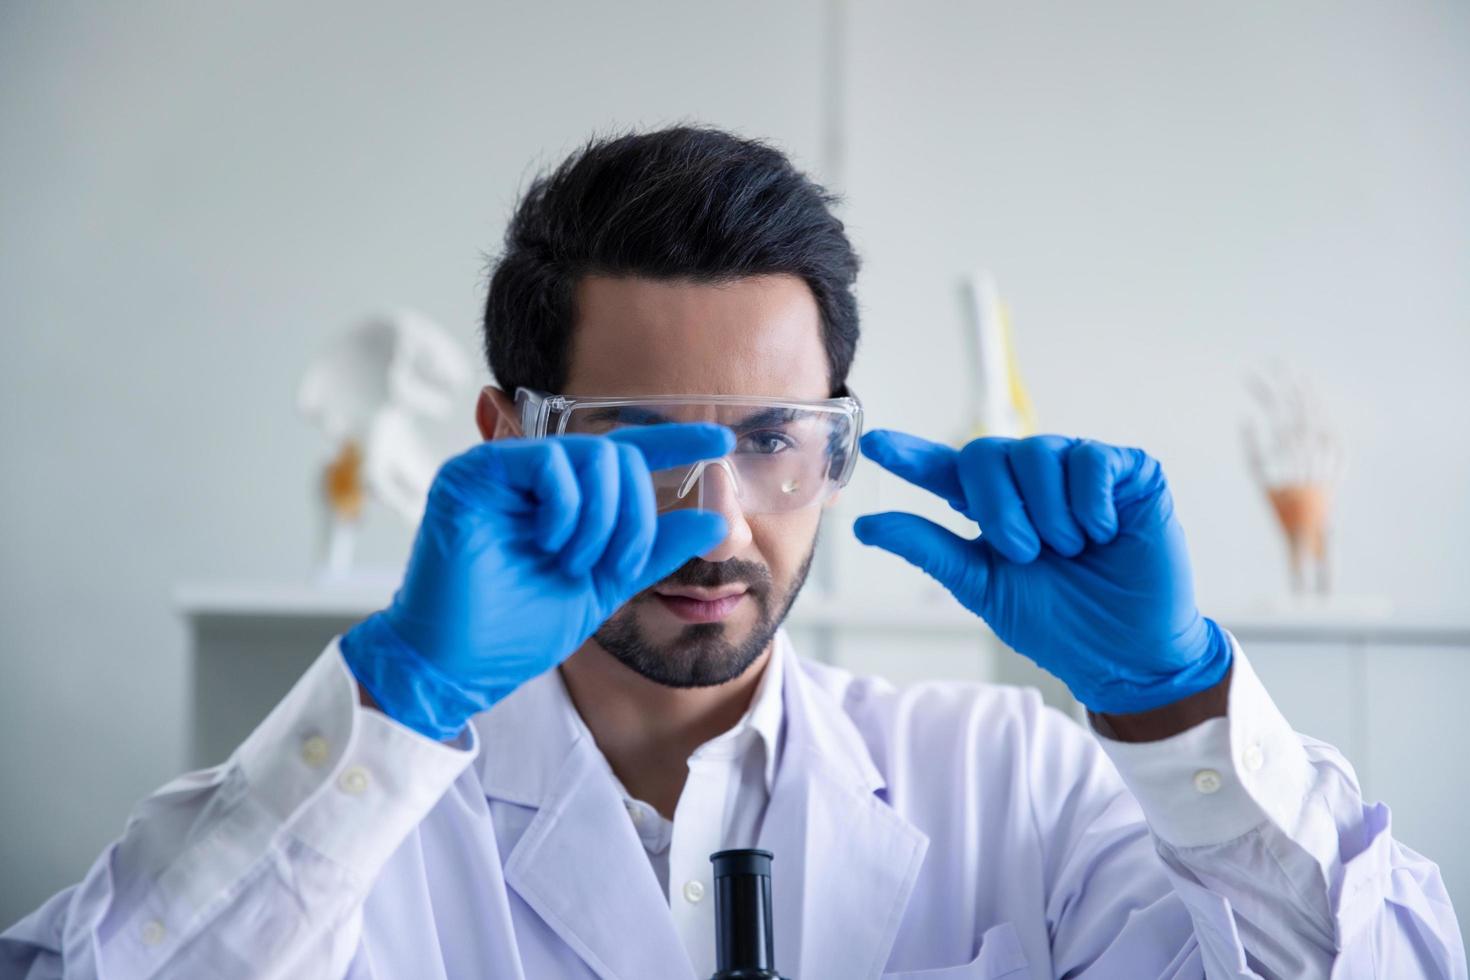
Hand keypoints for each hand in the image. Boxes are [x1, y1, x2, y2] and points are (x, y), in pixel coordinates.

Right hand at [342, 424, 733, 739]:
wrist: (459, 665)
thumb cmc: (519, 629)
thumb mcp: (605, 586)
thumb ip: (653, 550)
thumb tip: (714, 520)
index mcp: (567, 499)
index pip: (629, 454)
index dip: (677, 442)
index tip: (725, 440)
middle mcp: (536, 477)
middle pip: (618, 457)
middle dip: (632, 517)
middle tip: (611, 566)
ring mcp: (503, 472)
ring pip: (591, 455)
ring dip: (601, 520)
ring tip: (574, 563)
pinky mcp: (472, 475)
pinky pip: (547, 461)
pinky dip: (566, 508)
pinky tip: (551, 544)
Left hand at [853, 431, 1230, 714]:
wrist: (1126, 655)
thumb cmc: (1059, 624)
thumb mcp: (984, 585)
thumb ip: (929, 548)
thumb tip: (867, 525)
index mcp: (996, 506)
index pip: (945, 469)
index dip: (911, 455)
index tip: (876, 446)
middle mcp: (1034, 481)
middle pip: (985, 453)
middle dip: (999, 509)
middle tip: (1027, 553)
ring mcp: (1080, 472)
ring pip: (1038, 452)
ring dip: (1048, 514)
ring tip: (1071, 549)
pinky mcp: (1129, 472)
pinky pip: (1090, 461)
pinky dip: (1090, 504)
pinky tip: (1103, 533)